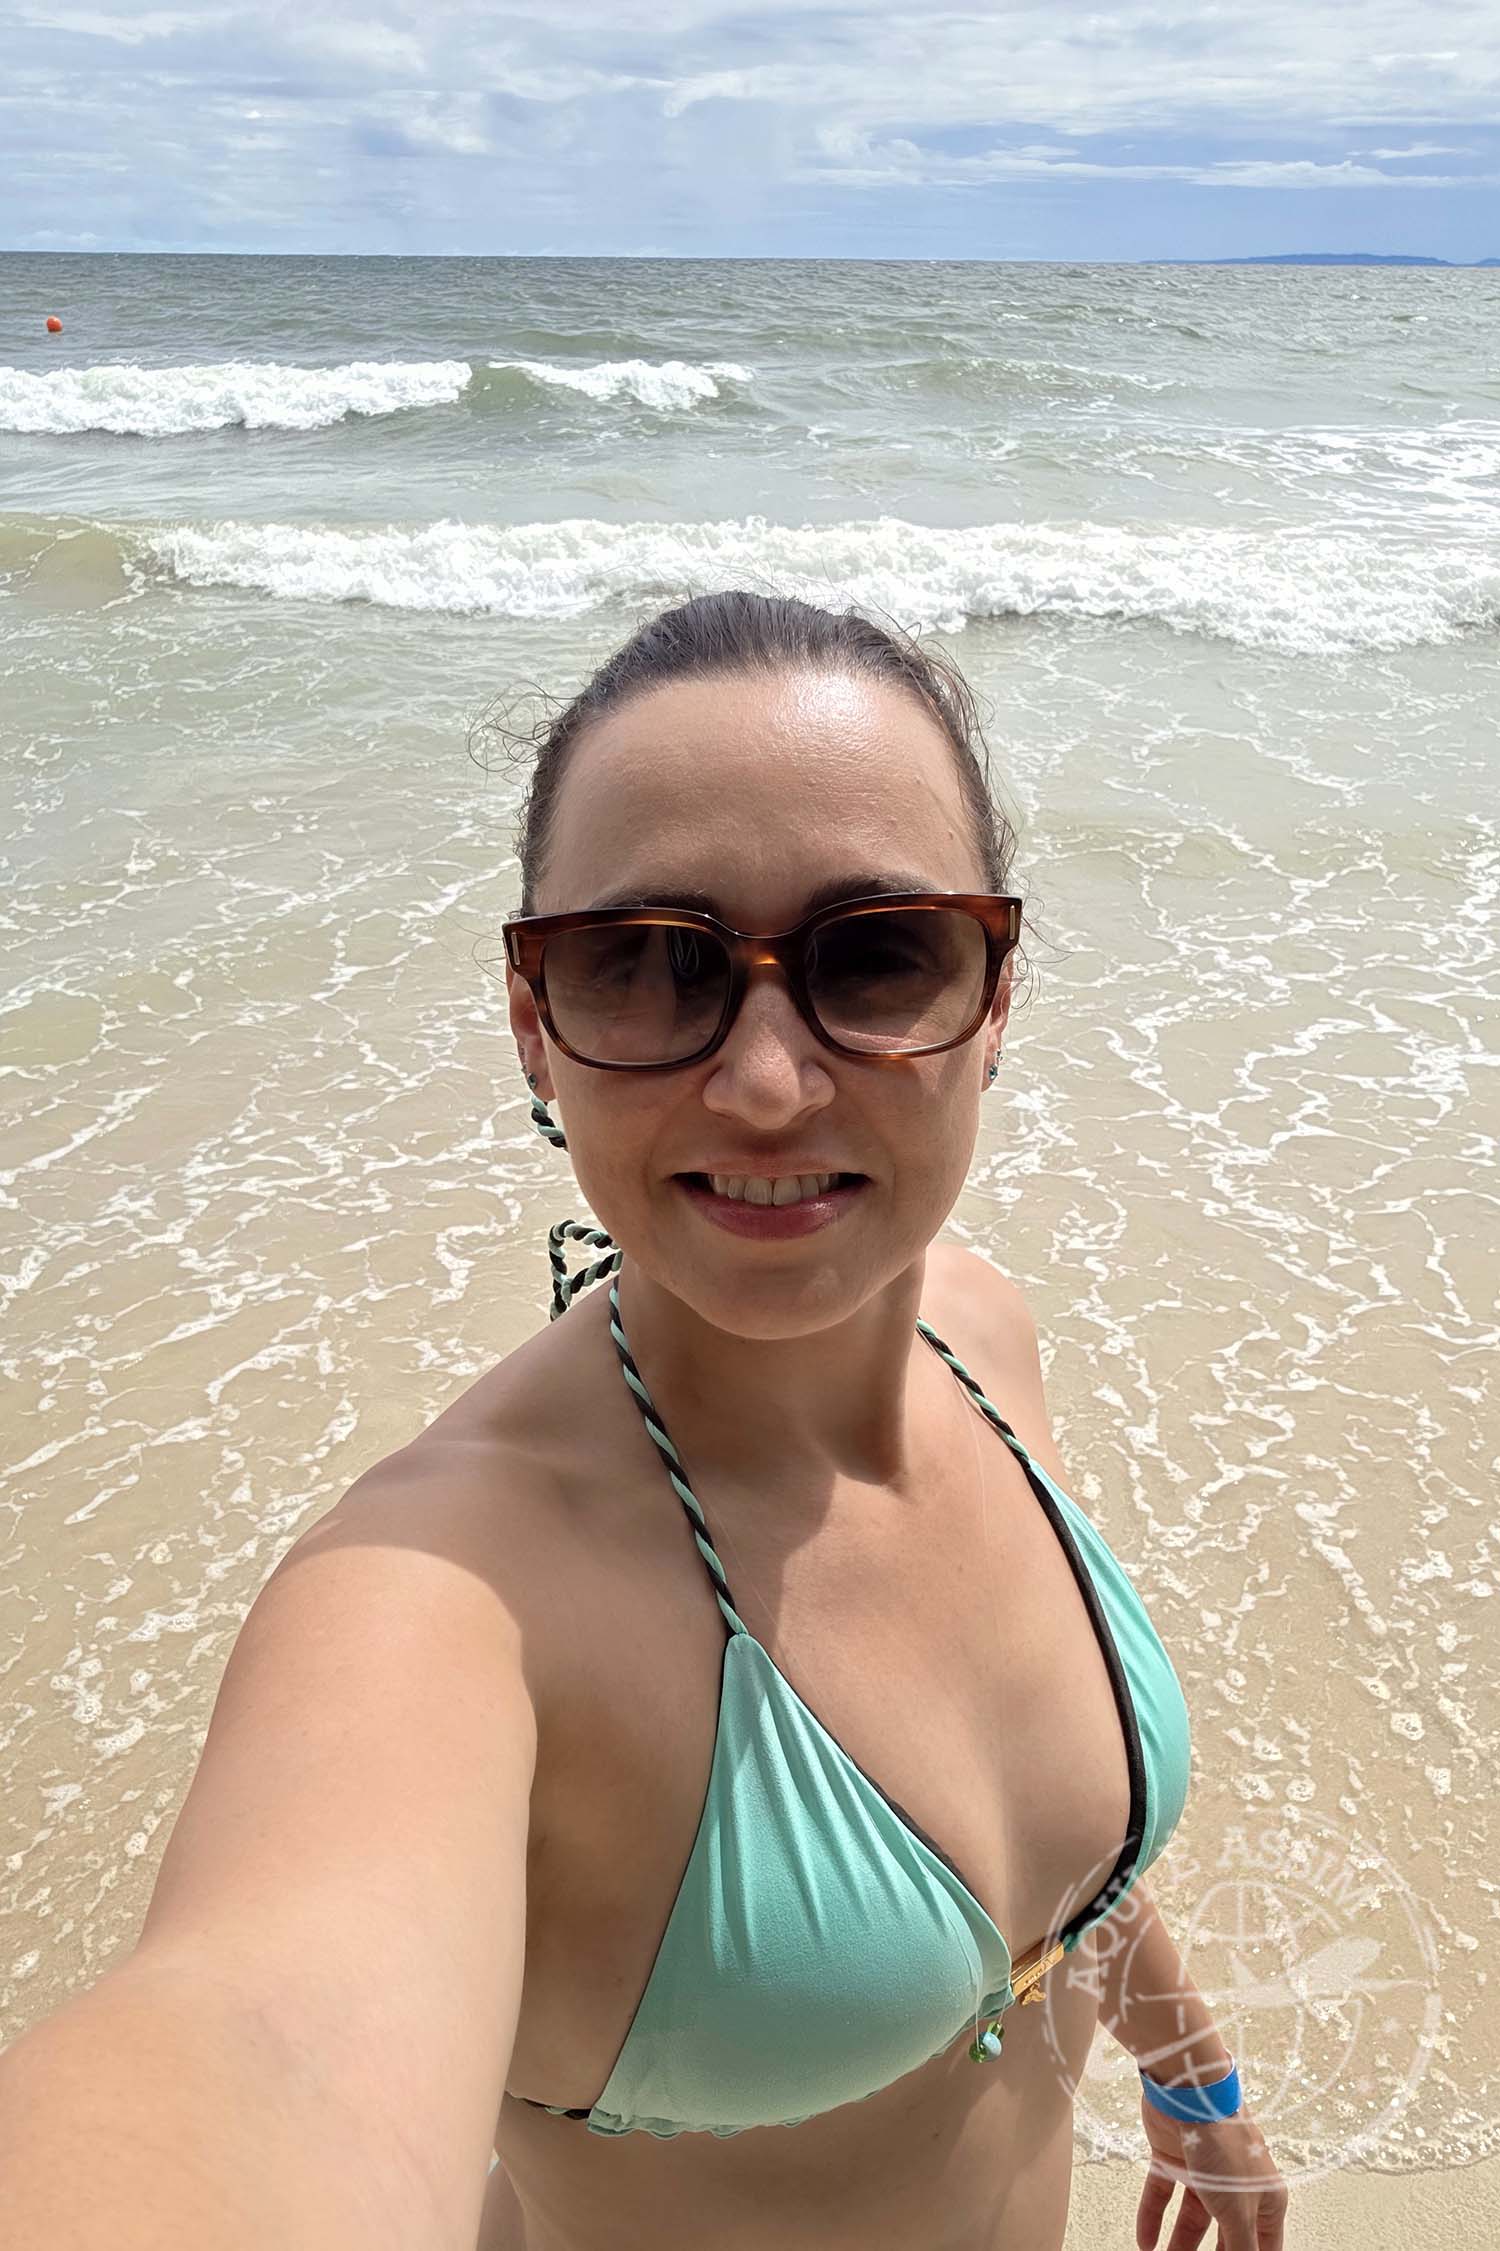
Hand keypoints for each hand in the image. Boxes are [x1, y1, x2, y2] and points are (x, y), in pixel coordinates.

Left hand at [1136, 2093, 1288, 2250]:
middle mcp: (1236, 2184)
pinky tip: (1145, 2241)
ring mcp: (1203, 2170)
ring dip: (1178, 2244)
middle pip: (1225, 2233)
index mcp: (1264, 2198)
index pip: (1262, 2245)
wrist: (1190, 2094)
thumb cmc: (1226, 2145)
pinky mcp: (1173, 2157)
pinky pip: (1161, 2195)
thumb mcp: (1239, 2212)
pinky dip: (1152, 2218)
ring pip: (1191, 2216)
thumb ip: (1241, 2249)